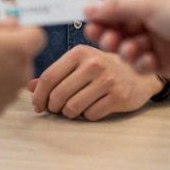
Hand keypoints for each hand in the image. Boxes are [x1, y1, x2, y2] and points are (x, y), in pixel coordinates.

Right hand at [0, 18, 45, 121]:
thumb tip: (14, 24)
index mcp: (17, 48)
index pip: (37, 35)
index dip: (23, 31)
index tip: (6, 31)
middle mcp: (21, 73)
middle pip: (24, 56)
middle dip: (9, 51)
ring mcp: (11, 94)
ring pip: (12, 75)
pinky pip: (0, 92)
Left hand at [28, 45, 162, 120]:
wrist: (139, 74)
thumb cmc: (103, 69)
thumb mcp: (79, 64)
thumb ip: (55, 74)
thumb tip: (29, 87)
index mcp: (79, 53)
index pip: (49, 77)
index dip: (39, 95)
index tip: (37, 106)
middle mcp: (93, 64)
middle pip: (58, 94)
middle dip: (52, 107)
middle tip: (55, 110)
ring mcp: (107, 80)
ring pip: (73, 107)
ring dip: (69, 113)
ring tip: (73, 109)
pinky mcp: (118, 96)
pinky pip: (91, 115)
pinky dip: (87, 116)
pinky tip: (92, 108)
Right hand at [83, 0, 169, 81]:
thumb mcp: (152, 5)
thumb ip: (118, 7)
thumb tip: (88, 7)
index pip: (116, 5)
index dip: (101, 15)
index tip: (88, 25)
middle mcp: (153, 18)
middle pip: (119, 27)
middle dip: (110, 34)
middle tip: (106, 41)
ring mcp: (160, 41)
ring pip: (128, 48)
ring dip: (125, 50)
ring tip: (132, 51)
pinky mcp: (167, 63)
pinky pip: (143, 65)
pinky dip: (141, 64)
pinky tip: (149, 62)